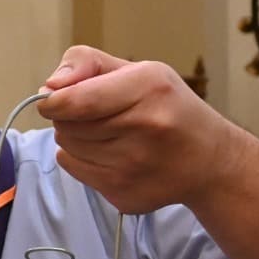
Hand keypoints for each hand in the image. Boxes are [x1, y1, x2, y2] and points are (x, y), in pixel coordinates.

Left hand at [35, 47, 245, 213]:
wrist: (209, 160)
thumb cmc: (168, 107)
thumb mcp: (139, 70)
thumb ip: (88, 64)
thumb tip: (49, 86)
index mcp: (148, 88)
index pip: (75, 101)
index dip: (53, 102)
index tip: (51, 100)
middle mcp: (145, 128)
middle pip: (67, 125)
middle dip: (68, 117)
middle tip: (94, 115)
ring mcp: (135, 166)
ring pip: (68, 148)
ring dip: (75, 139)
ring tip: (108, 134)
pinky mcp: (125, 194)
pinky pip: (75, 171)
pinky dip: (82, 160)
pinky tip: (111, 154)